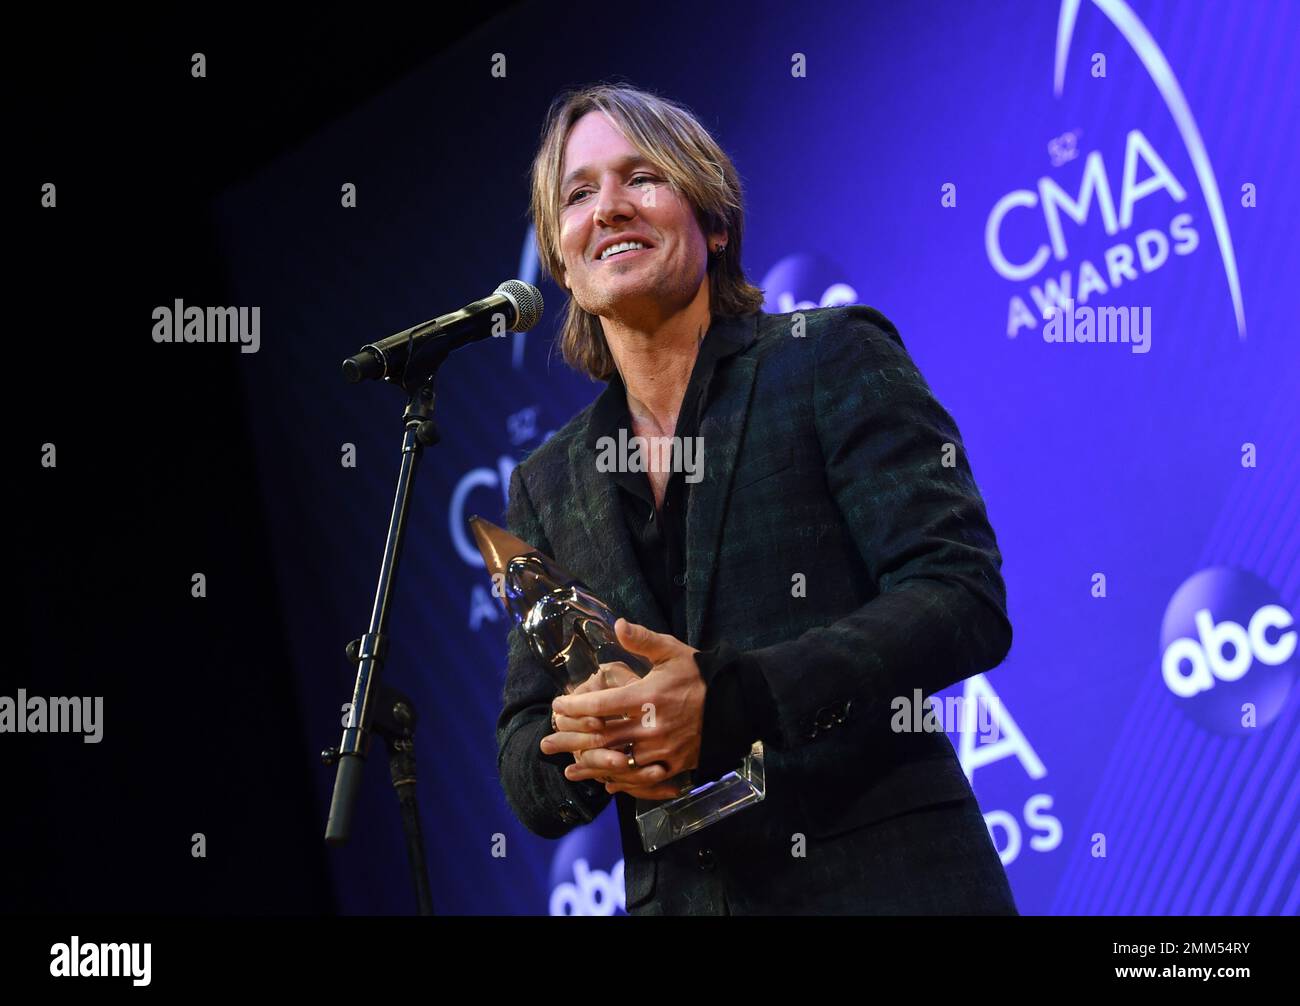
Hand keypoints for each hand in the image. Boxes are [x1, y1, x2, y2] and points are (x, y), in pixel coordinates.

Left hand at [551, 618, 704, 799]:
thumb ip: (642, 640)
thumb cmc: (700, 675)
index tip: (557, 706)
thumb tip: (617, 624)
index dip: (574, 707)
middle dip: (571, 739)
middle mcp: (651, 726)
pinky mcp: (674, 765)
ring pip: (617, 761)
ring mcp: (663, 750)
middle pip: (601, 737)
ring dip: (590, 765)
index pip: (600, 704)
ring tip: (567, 768)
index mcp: (647, 696)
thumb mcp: (672, 651)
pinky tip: (604, 781)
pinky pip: (641, 778)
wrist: (737, 703)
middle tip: (546, 742)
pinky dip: (620, 780)